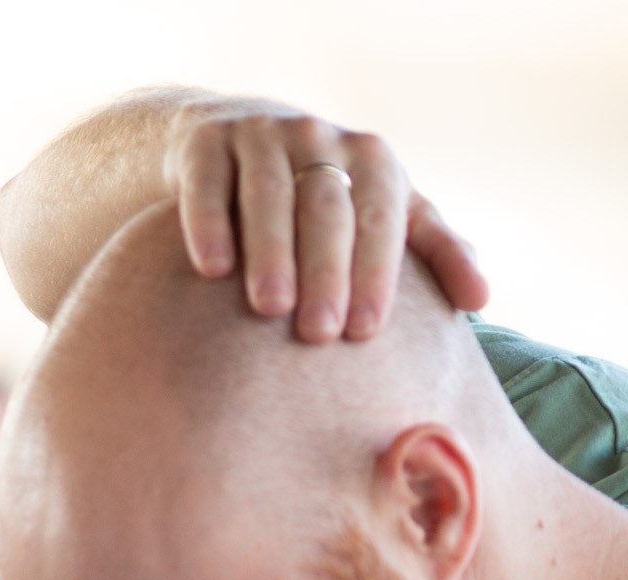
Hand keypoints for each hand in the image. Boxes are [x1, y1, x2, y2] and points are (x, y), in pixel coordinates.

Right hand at [164, 102, 488, 340]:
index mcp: (370, 159)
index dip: (375, 270)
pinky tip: (213, 270)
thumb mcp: (386, 213)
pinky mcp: (207, 144)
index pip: (380, 214)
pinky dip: (209, 224)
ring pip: (269, 194)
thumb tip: (482, 299)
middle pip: (326, 206)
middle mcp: (318, 138)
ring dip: (271, 252)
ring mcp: (260, 137)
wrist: (240, 143)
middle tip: (319, 334)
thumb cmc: (327, 197)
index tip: (365, 332)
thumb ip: (433, 249)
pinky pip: (209, 184)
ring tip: (269, 309)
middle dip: (325, 269)